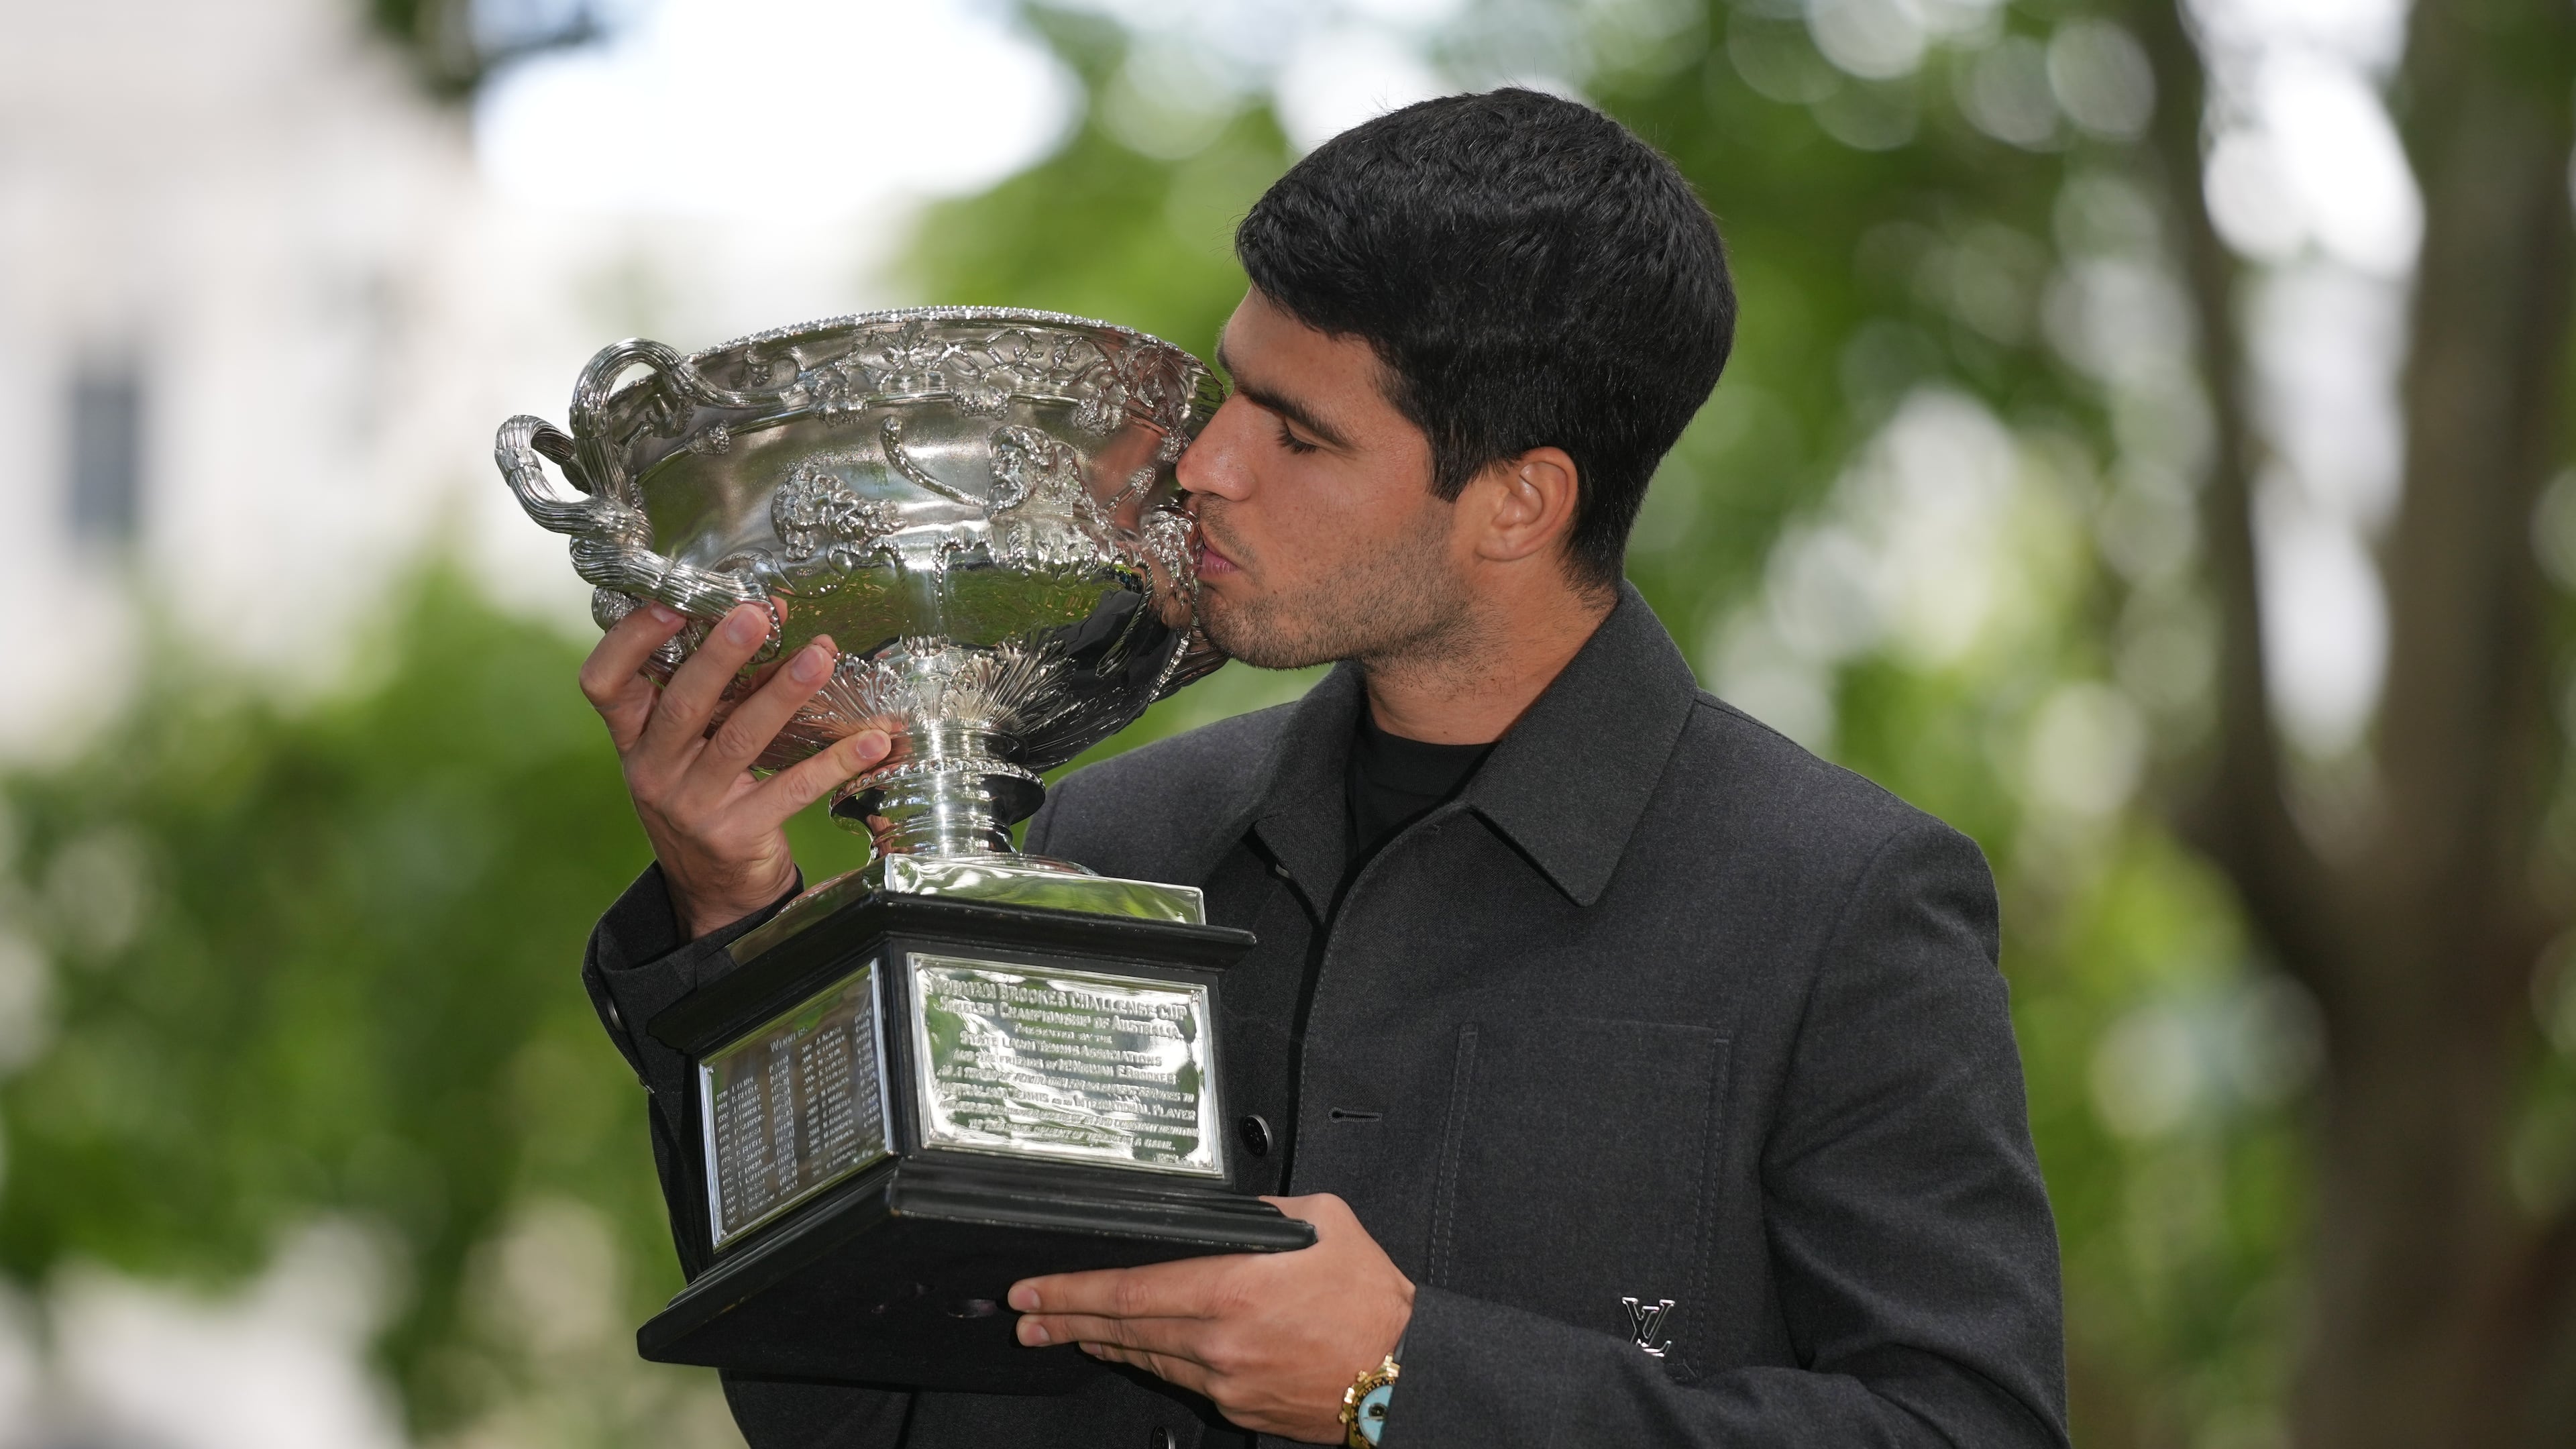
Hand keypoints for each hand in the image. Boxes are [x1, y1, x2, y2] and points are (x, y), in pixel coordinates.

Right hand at [578, 600, 889, 938]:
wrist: (714, 890)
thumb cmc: (703, 795)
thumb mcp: (687, 747)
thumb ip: (714, 693)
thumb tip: (769, 619)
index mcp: (632, 738)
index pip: (604, 682)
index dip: (631, 639)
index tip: (673, 602)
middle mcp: (652, 770)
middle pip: (682, 703)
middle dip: (721, 653)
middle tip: (757, 614)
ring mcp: (691, 806)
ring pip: (739, 740)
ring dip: (783, 693)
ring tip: (820, 657)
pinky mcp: (734, 834)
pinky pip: (790, 789)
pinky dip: (834, 761)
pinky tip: (869, 740)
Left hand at [1009, 1194, 1414, 1442]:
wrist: (1405, 1372)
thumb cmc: (1370, 1298)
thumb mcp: (1322, 1222)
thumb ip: (1262, 1213)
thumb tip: (1223, 1212)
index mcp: (1231, 1289)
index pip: (1127, 1291)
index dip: (1070, 1292)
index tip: (1032, 1291)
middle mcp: (1218, 1341)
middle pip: (1121, 1330)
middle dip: (1064, 1321)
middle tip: (1025, 1318)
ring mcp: (1225, 1381)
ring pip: (1146, 1358)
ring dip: (1101, 1343)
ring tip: (1067, 1332)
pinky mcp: (1239, 1407)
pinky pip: (1181, 1380)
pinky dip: (1150, 1362)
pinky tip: (1133, 1352)